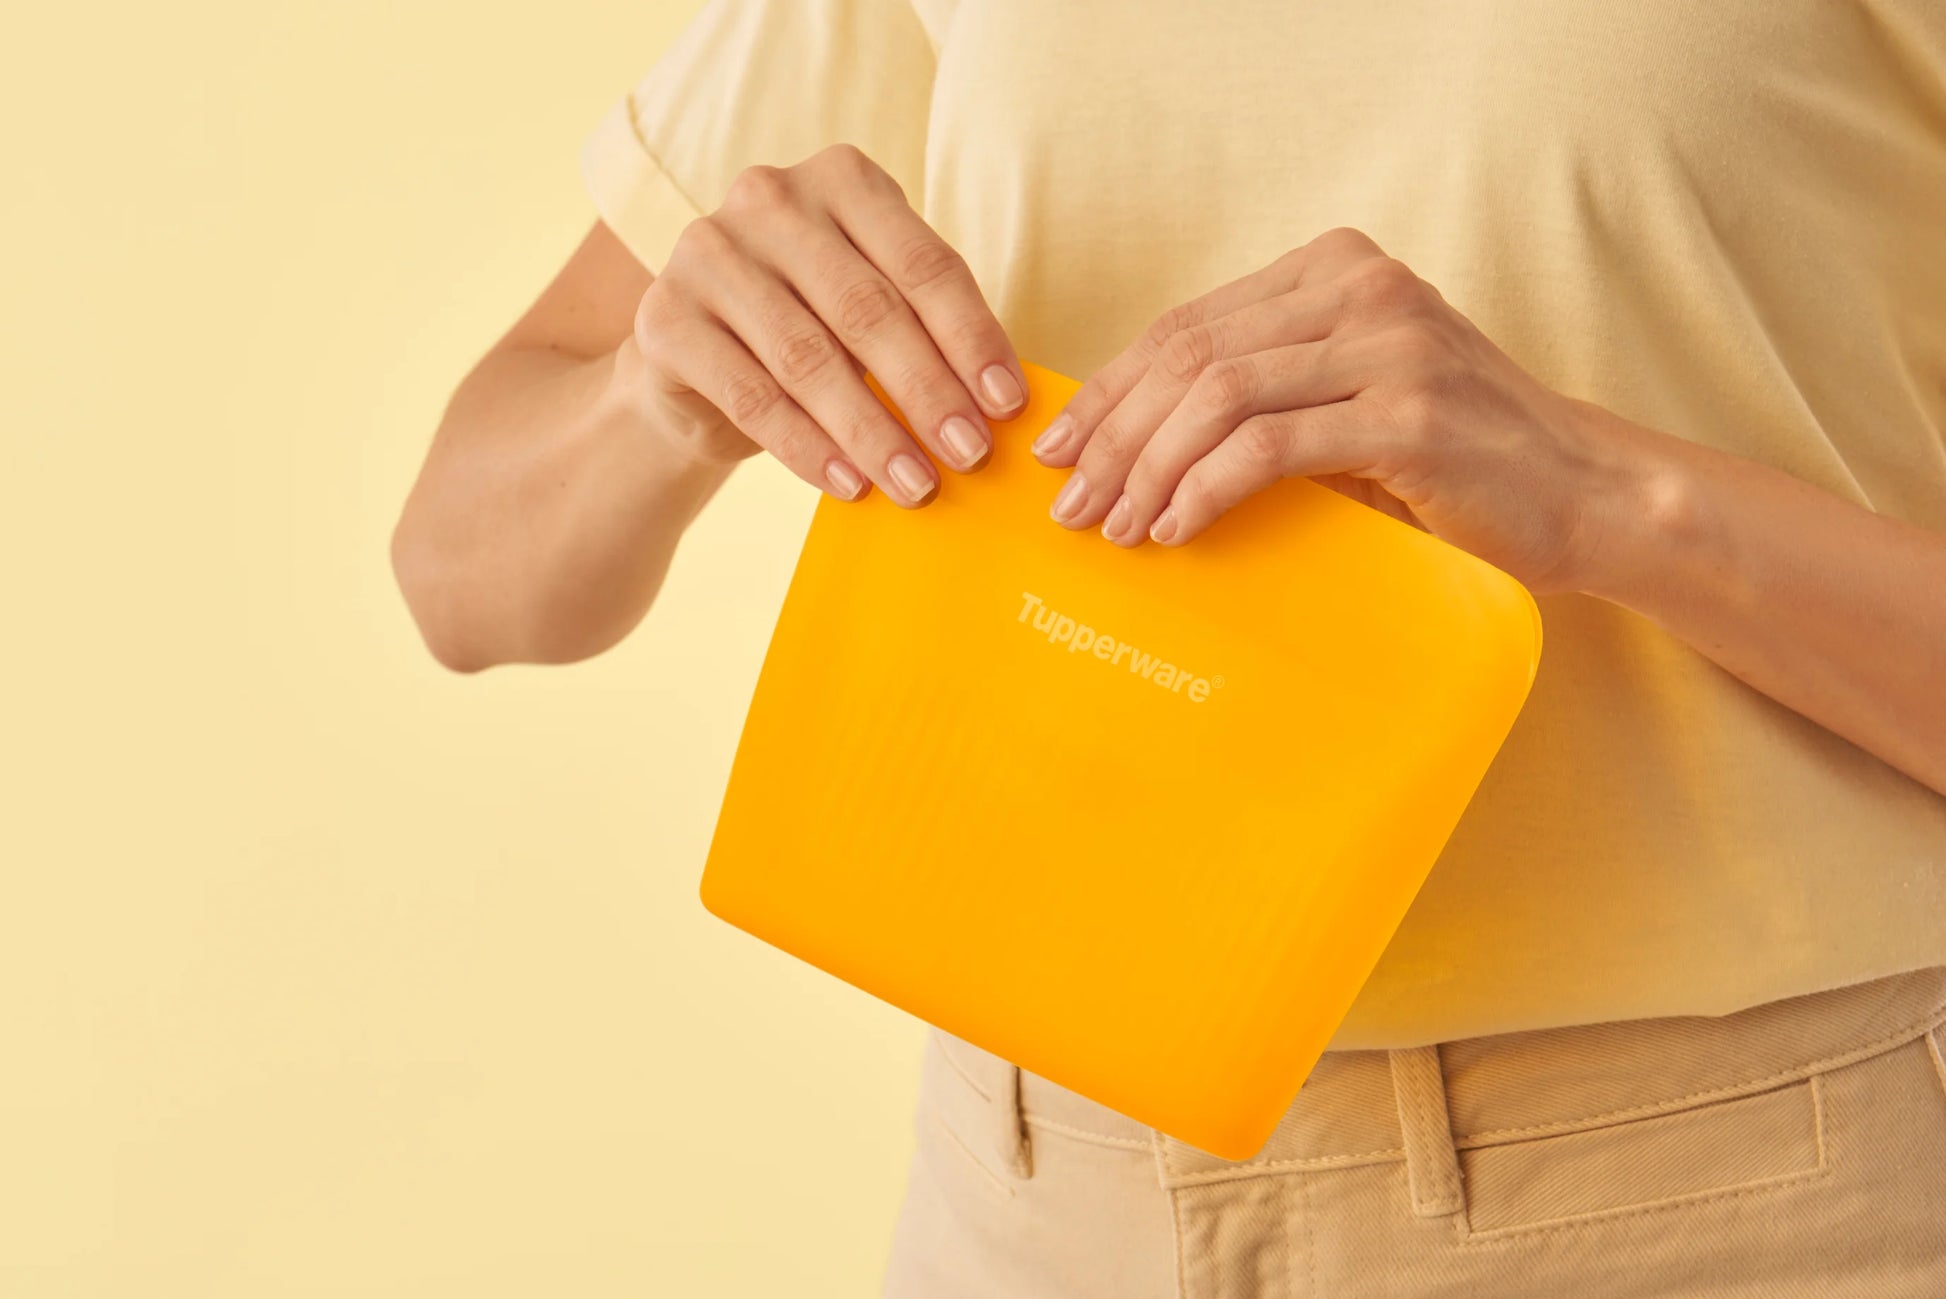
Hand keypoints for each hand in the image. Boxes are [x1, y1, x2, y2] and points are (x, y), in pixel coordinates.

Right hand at [627, 144, 1027, 505]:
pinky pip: (751, 396)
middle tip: (969, 454)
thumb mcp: (871, 312)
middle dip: (928, 391)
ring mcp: (708, 252)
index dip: (971, 338)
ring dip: (871, 431)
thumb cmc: (811, 332)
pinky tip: (850, 485)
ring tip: (916, 485)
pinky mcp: (664, 316)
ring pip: (809, 357)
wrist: (694, 363)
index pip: (923, 264)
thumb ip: (925, 332)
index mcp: (842, 180)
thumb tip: (1000, 405)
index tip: (1008, 405)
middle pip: (868, 309)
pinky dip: (808, 448)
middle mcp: (770, 199)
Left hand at [1030, 226, 1637, 592]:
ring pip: (1217, 396)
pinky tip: (1174, 528)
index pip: (1187, 324)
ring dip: (1148, 468)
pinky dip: (1203, 490)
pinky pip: (1265, 447)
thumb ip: (1267, 391)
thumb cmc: (1459, 460)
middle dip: (1114, 434)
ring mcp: (1389, 345)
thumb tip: (1135, 438)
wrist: (1588, 493)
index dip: (1112, 388)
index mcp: (1338, 270)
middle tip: (1071, 502)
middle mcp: (1362, 288)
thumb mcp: (1353, 399)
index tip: (1063, 445)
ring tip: (1114, 526)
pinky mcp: (1409, 415)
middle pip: (1189, 355)